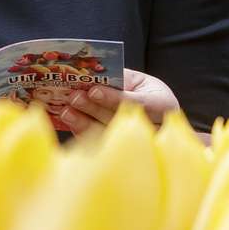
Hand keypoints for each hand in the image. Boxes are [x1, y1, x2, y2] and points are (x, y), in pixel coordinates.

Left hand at [61, 69, 180, 134]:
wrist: (157, 118)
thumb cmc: (146, 94)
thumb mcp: (141, 82)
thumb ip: (122, 80)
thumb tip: (94, 77)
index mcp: (162, 105)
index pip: (137, 102)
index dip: (113, 98)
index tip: (93, 91)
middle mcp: (152, 127)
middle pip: (119, 120)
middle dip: (94, 108)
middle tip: (74, 97)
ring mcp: (136, 143)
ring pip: (107, 135)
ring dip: (83, 123)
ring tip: (67, 111)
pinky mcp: (119, 152)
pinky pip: (99, 145)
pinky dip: (82, 134)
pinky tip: (70, 123)